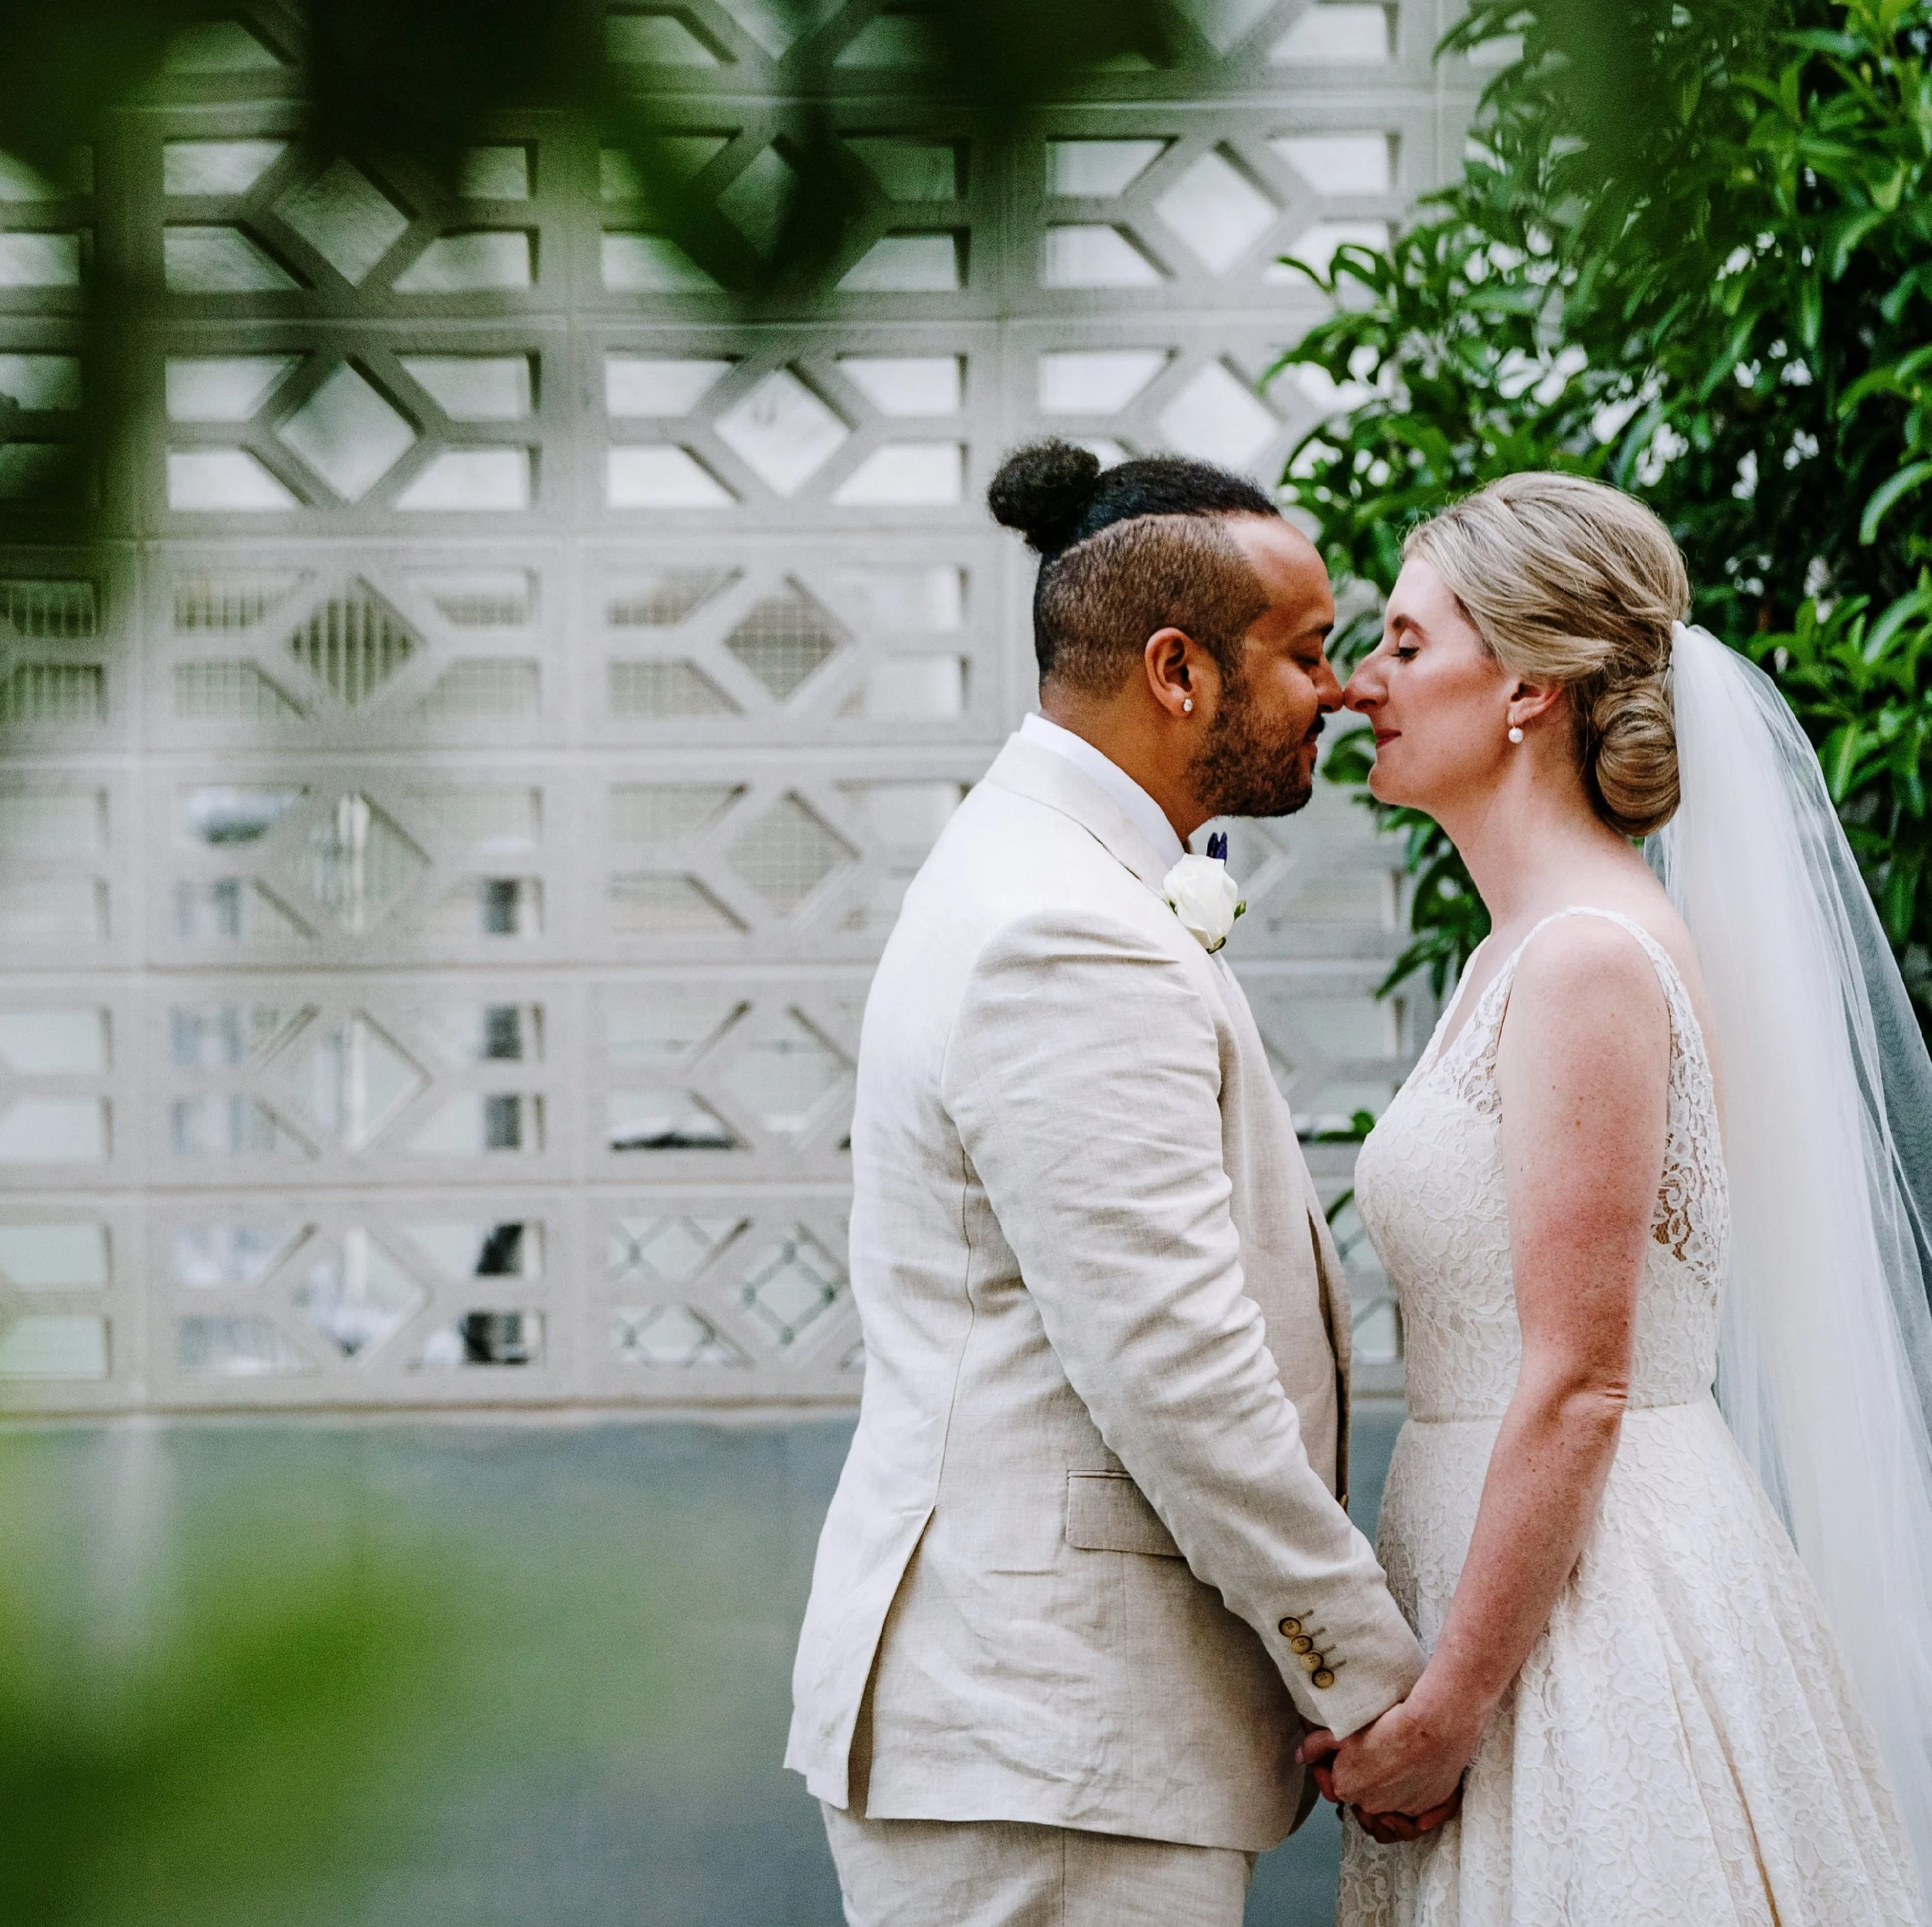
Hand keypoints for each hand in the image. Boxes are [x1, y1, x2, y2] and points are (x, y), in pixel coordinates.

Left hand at [1322, 1699, 1474, 1820]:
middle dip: (1360, 1780)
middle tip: (1368, 1755)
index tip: (1344, 1753)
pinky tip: (1410, 1775)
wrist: (1431, 1730)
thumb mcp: (1341, 1731)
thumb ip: (1316, 1745)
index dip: (1335, 1768)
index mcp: (1346, 1789)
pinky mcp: (1425, 1811)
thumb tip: (1301, 1757)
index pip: (1334, 1787)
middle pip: (1360, 1797)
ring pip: (1386, 1807)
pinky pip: (1412, 1811)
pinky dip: (1409, 1797)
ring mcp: (1399, 1812)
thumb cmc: (1385, 1727)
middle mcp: (1370, 1807)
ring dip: (1384, 1794)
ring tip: (1389, 1767)